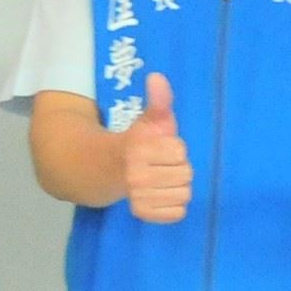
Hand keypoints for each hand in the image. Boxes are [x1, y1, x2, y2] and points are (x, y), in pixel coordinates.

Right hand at [119, 71, 193, 223]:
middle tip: (162, 165)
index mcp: (139, 149)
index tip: (161, 147)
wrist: (104, 169)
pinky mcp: (142, 214)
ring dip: (177, 187)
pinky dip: (173, 206)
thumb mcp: (147, 120)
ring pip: (184, 194)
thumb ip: (158, 100)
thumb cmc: (135, 143)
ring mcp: (138, 197)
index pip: (180, 151)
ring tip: (163, 180)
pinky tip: (161, 195)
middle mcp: (136, 175)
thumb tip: (157, 76)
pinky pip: (177, 213)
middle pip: (186, 174)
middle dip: (178, 168)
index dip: (174, 148)